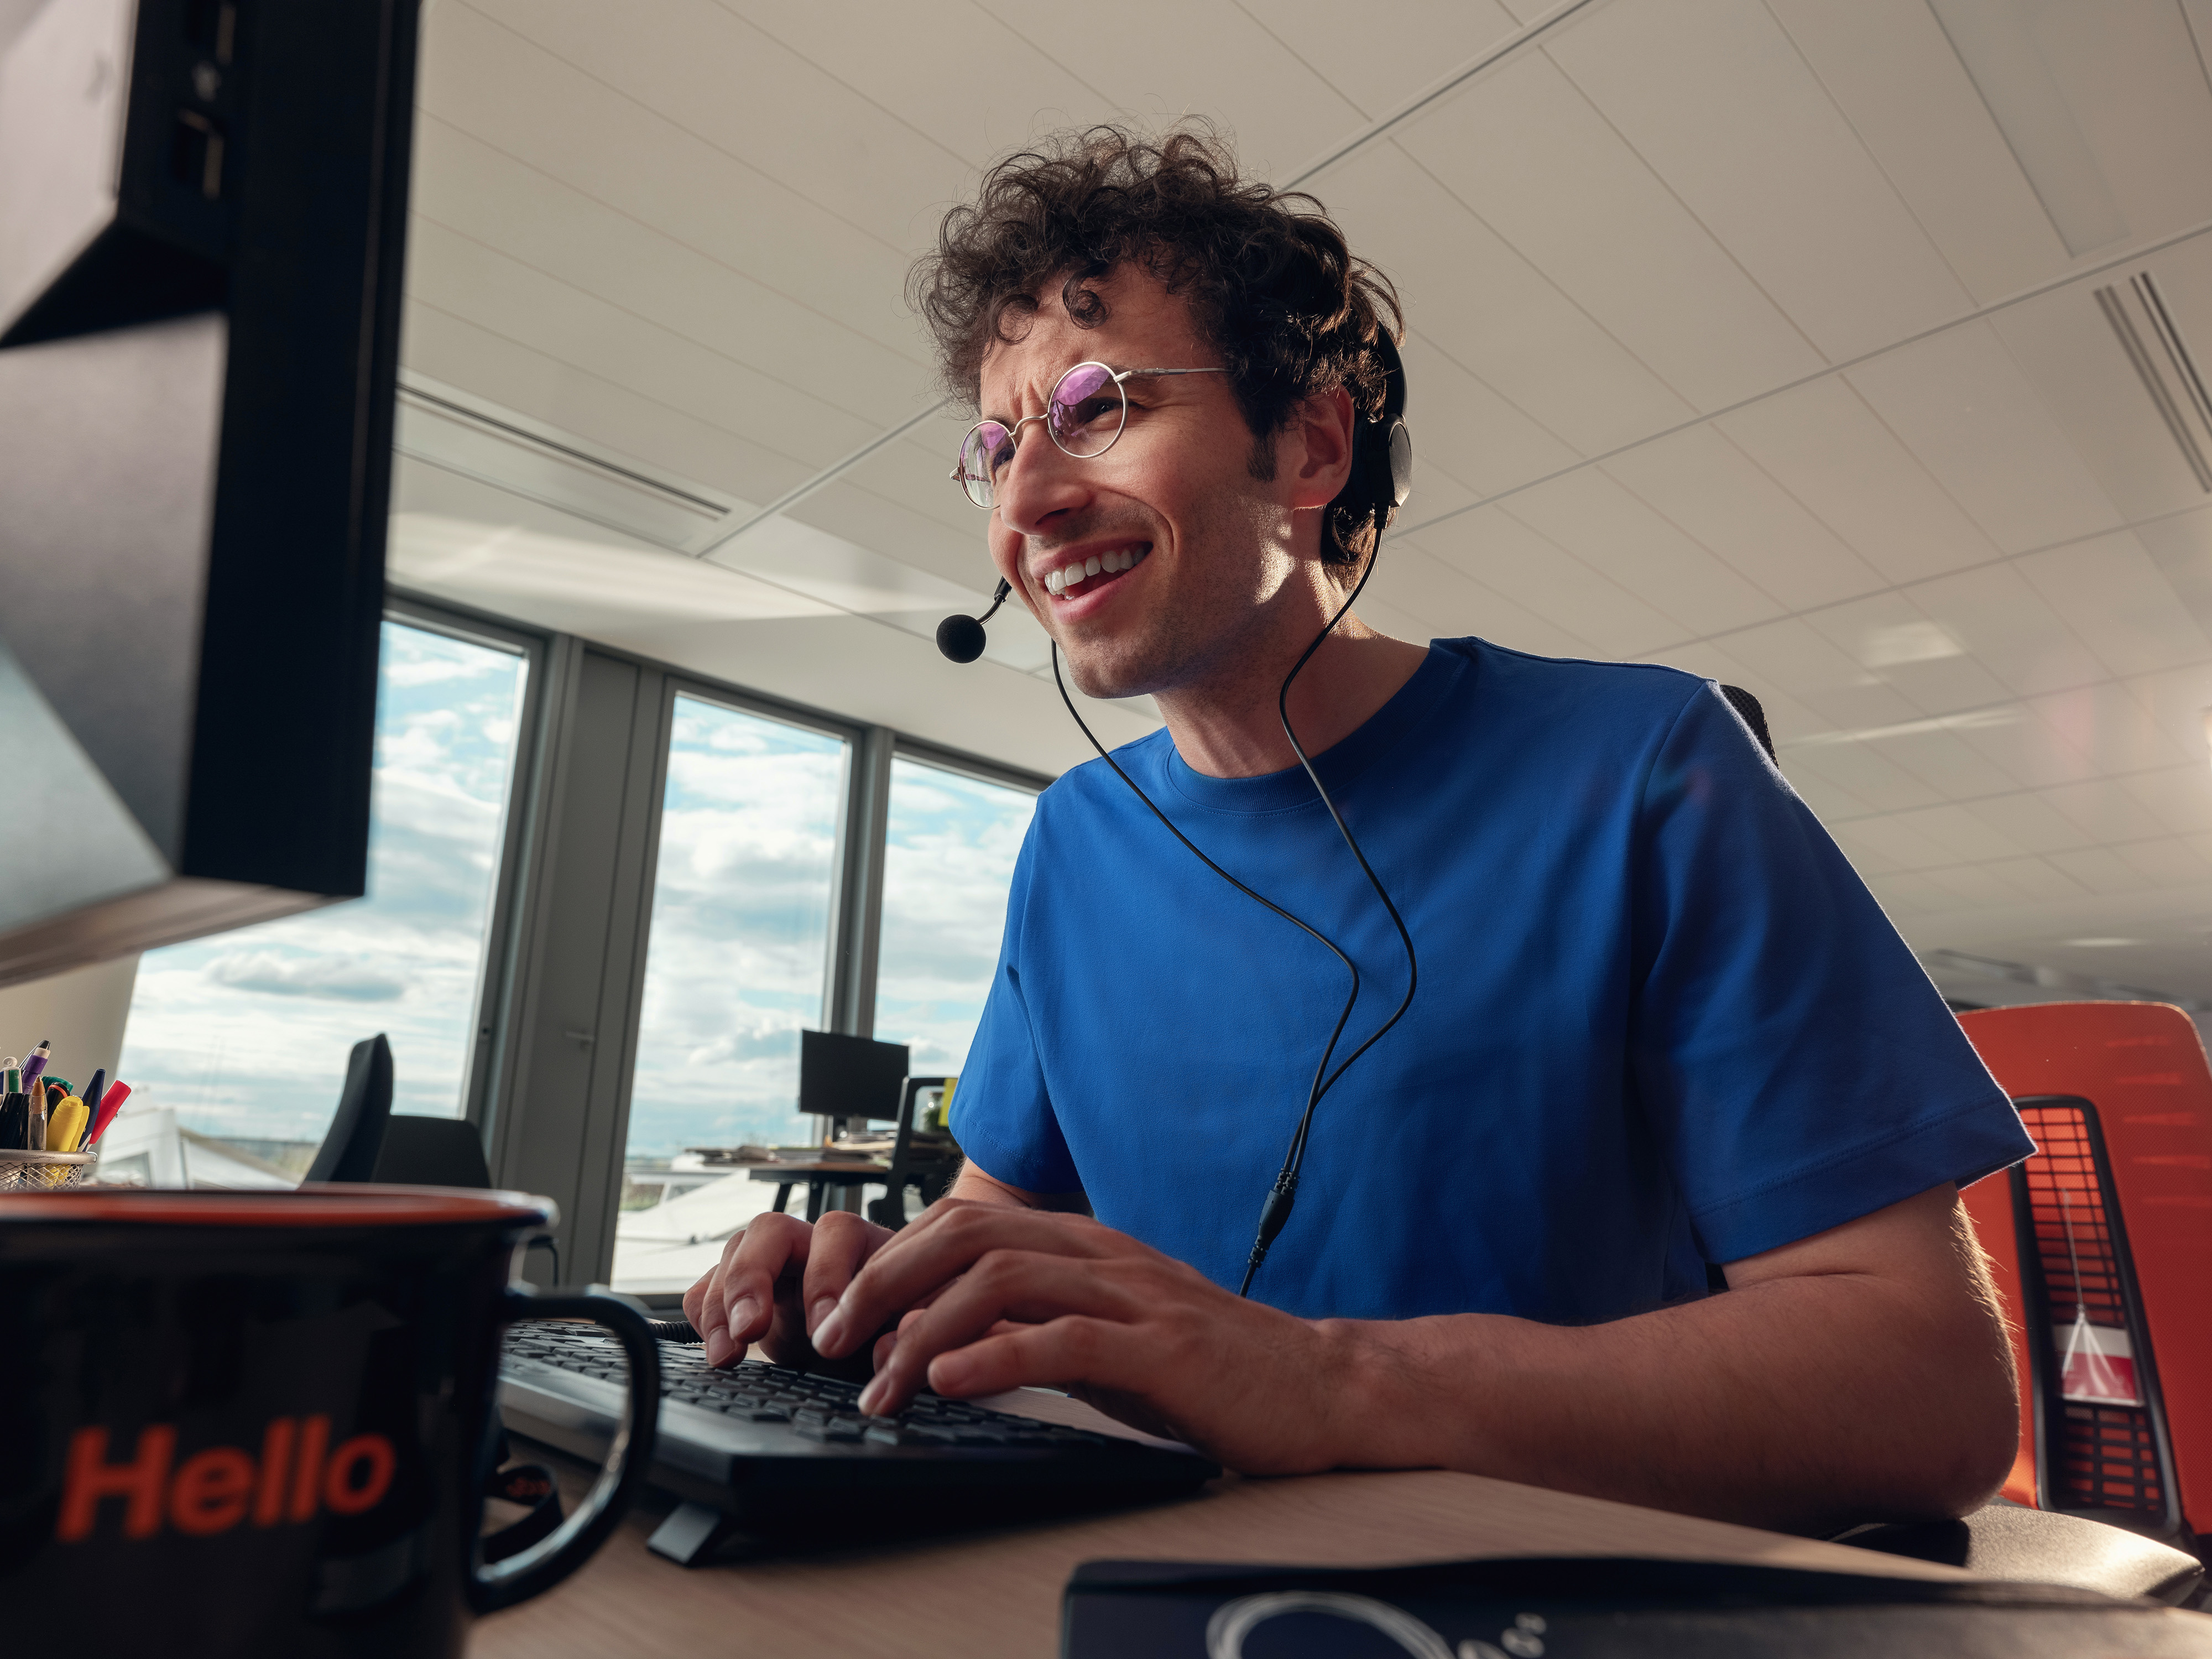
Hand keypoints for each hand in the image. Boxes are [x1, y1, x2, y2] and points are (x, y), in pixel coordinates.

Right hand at [681, 1209, 895, 1372]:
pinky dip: (704, 1313)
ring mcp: (772, 1263)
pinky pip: (707, 1286)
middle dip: (754, 1279)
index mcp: (861, 1241)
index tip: (825, 1334)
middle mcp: (810, 1242)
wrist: (873, 1347)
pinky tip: (712, 1347)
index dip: (826, 1280)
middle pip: (770, 1230)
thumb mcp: (914, 1325)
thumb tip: (900, 1340)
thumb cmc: (899, 1328)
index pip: (836, 1234)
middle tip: (750, 1329)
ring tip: (726, 1355)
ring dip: (723, 1305)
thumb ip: (912, 1326)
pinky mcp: (743, 1293)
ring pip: (733, 1255)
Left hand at [807, 1200, 1355, 1474]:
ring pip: (1002, 1281)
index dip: (889, 1259)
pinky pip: (1064, 1339)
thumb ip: (1031, 1325)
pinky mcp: (1162, 1347)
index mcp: (1083, 1244)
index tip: (839, 1312)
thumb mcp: (1103, 1335)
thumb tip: (937, 1341)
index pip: (962, 1223)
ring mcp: (1133, 1295)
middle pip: (967, 1235)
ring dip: (924, 1330)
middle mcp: (1100, 1254)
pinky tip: (951, 1381)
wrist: (1316, 1387)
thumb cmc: (1206, 1367)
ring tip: (881, 1380)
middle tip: (831, 1338)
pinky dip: (997, 1357)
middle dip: (884, 1281)